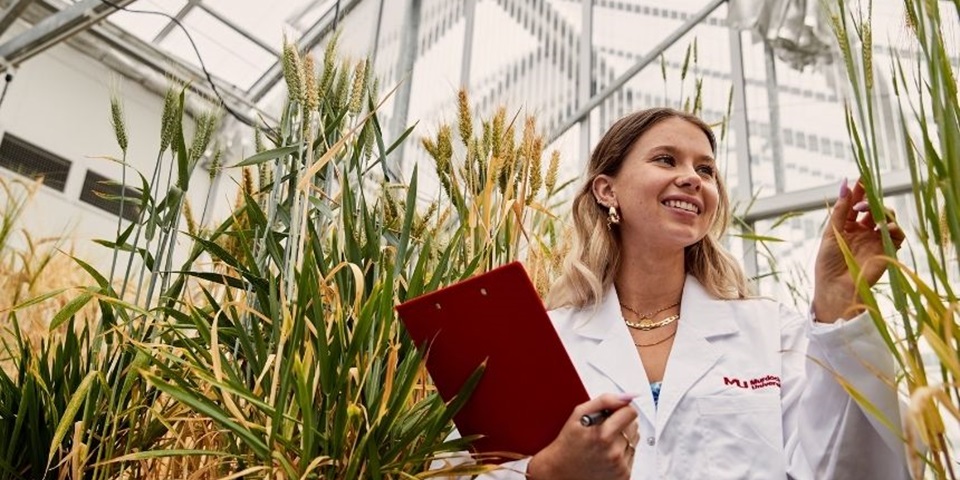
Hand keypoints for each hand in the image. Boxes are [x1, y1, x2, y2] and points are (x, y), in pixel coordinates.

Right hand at [527, 393, 638, 479]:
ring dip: (623, 437)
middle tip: (604, 428)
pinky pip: (632, 454)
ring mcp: (620, 466)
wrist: (561, 471)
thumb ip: (605, 401)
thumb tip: (627, 397)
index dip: (621, 409)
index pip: (630, 412)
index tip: (613, 412)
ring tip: (604, 442)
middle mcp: (614, 453)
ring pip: (634, 440)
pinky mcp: (623, 475)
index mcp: (603, 435)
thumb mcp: (579, 414)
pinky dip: (622, 451)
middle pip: (633, 425)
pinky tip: (607, 453)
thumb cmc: (568, 443)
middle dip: (621, 422)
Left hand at [813, 179, 904, 321]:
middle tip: (861, 202)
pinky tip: (881, 226)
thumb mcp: (832, 232)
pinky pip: (898, 234)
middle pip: (874, 208)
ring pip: (888, 217)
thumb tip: (845, 184)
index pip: (857, 204)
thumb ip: (841, 209)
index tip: (861, 177)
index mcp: (848, 226)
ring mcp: (876, 240)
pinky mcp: (887, 250)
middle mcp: (864, 231)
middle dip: (870, 200)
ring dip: (881, 211)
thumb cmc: (828, 262)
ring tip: (868, 214)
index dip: (860, 190)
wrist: (835, 287)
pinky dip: (893, 227)